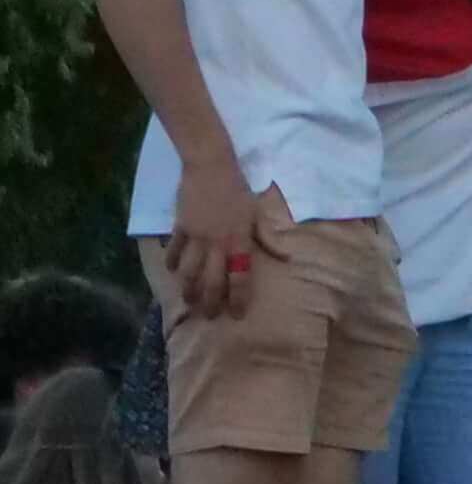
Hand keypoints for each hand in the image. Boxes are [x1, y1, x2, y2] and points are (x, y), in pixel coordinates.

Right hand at [165, 174, 290, 322]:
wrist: (211, 167)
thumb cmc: (239, 190)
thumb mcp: (258, 214)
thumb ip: (268, 239)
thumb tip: (287, 258)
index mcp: (239, 240)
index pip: (240, 276)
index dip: (238, 297)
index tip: (236, 315)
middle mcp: (217, 242)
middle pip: (211, 279)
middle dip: (209, 301)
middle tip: (208, 316)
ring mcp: (196, 236)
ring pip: (189, 270)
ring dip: (188, 288)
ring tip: (188, 301)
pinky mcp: (180, 226)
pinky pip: (175, 249)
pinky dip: (173, 262)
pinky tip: (172, 272)